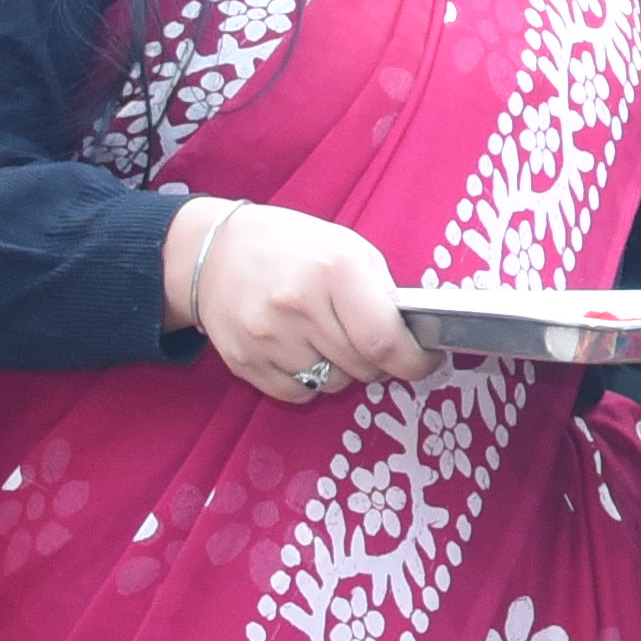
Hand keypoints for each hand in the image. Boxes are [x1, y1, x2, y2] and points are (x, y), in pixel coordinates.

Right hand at [173, 200, 428, 403]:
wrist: (215, 252)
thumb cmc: (293, 247)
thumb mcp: (348, 247)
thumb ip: (382, 291)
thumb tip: (411, 336)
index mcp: (335, 269)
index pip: (384, 340)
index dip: (415, 361)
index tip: (425, 361)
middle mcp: (299, 305)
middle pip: (363, 366)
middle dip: (379, 362)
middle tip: (371, 342)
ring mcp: (268, 337)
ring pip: (332, 383)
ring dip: (343, 370)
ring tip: (328, 338)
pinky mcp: (244, 361)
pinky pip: (299, 394)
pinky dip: (310, 382)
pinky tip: (302, 351)